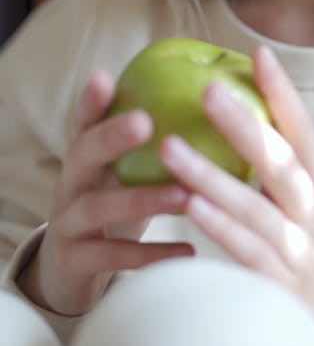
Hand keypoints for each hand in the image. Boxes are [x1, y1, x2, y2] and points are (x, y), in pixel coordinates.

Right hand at [17, 69, 193, 315]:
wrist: (70, 269)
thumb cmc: (114, 204)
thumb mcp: (123, 171)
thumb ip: (150, 142)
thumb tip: (213, 101)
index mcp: (84, 155)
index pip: (84, 120)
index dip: (91, 100)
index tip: (105, 76)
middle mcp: (70, 183)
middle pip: (82, 153)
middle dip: (111, 137)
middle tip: (145, 121)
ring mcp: (67, 222)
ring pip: (98, 207)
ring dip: (141, 199)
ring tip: (182, 193)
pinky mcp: (73, 262)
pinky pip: (111, 257)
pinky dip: (149, 254)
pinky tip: (188, 251)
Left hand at [159, 45, 313, 340]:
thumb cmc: (293, 239)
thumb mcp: (294, 196)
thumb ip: (270, 157)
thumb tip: (226, 97)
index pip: (302, 129)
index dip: (282, 92)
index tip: (258, 54)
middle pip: (281, 162)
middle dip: (244, 125)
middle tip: (207, 90)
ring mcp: (299, 249)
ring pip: (256, 208)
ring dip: (212, 176)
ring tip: (170, 147)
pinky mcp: (278, 285)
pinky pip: (248, 252)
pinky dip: (221, 229)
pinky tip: (192, 208)